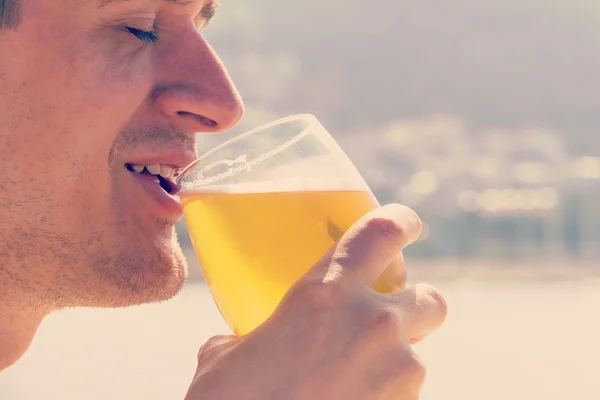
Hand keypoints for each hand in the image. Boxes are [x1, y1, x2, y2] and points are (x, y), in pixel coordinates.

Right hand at [185, 204, 446, 399]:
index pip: (382, 231)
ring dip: (396, 358)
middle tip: (389, 315)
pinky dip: (386, 395)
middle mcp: (370, 322)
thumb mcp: (223, 359)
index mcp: (324, 292)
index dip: (401, 221)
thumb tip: (243, 343)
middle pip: (428, 296)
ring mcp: (396, 370)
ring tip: (357, 376)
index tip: (406, 224)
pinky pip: (406, 394)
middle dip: (417, 303)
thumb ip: (246, 337)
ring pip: (419, 353)